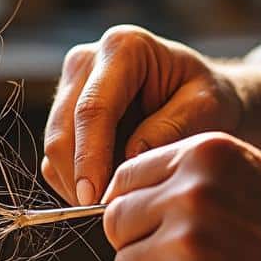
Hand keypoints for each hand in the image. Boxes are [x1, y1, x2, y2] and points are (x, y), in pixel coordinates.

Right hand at [43, 26, 243, 205]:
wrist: (198, 97)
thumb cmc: (206, 99)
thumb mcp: (207, 108)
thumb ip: (171, 128)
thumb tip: (130, 158)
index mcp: (124, 48)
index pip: (94, 108)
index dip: (90, 156)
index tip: (95, 198)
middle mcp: (87, 60)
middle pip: (63, 130)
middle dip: (81, 177)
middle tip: (112, 213)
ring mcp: (70, 87)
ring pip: (54, 149)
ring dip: (79, 183)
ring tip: (123, 197)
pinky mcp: (63, 115)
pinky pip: (55, 160)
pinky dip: (77, 182)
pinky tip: (112, 186)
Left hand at [101, 132, 260, 260]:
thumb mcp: (247, 173)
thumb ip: (190, 178)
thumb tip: (125, 199)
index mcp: (203, 154)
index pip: (125, 177)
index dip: (131, 207)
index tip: (149, 226)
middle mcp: (191, 190)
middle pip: (116, 220)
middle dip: (136, 244)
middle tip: (172, 259)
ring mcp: (189, 240)